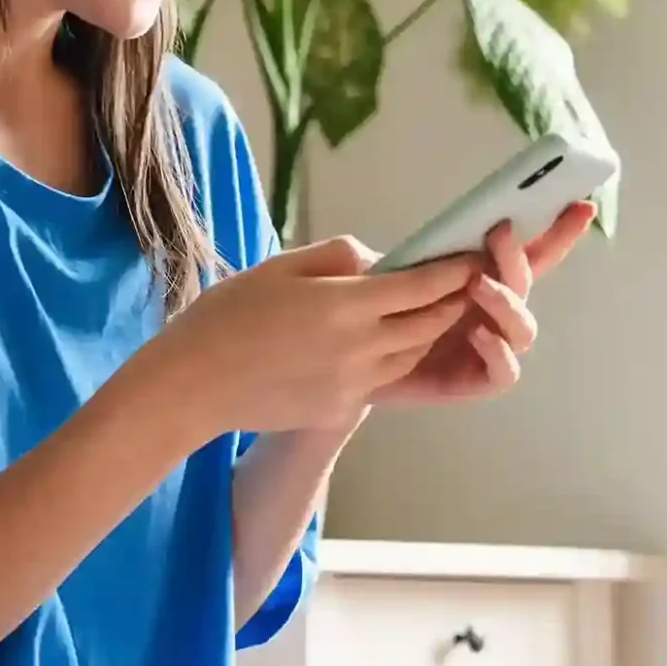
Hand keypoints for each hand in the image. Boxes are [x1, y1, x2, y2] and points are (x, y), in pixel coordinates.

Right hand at [139, 235, 476, 438]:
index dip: (455, 272)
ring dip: (426, 331)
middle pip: (429, 323)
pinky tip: (385, 343)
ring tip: (428, 311)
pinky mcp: (341, 408)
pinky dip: (397, 357)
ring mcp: (354, 383)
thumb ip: (338, 257)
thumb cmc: (226, 317)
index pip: (423, 286)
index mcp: (345, 305)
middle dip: (452, 302)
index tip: (474, 258)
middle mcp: (360, 347)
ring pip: (413, 354)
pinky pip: (385, 379)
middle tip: (465, 283)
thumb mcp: (280, 266)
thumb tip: (380, 259)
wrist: (193, 385)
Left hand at [375, 200, 593, 407]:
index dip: (557, 230)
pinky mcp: (475, 379)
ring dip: (508, 302)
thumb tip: (405, 244)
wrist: (352, 367)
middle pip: (527, 282)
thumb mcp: (377, 274)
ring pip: (523, 327)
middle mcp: (493, 310)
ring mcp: (489, 345)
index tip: (581, 205)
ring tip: (478, 285)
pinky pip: (505, 371)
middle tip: (497, 234)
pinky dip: (498, 352)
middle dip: (518, 256)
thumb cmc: (372, 314)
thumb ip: (395, 257)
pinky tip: (476, 334)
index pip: (528, 251)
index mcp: (482, 276)